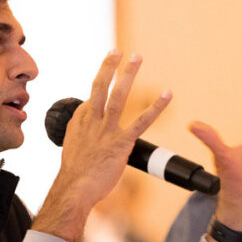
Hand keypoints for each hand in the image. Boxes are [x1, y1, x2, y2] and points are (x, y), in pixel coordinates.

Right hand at [33, 51, 170, 241]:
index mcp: (80, 121)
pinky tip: (167, 94)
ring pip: (118, 96)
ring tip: (137, 58)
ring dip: (128, 75)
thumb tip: (91, 133)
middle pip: (100, 86)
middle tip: (120, 51)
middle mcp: (92, 121)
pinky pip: (142, 121)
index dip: (101, 84)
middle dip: (110, 66)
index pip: (92, 97)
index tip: (108, 72)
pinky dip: (156, 107)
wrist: (74, 189)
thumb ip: (84, 135)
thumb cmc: (75, 174)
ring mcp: (106, 130)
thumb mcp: (74, 148)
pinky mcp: (121, 142)